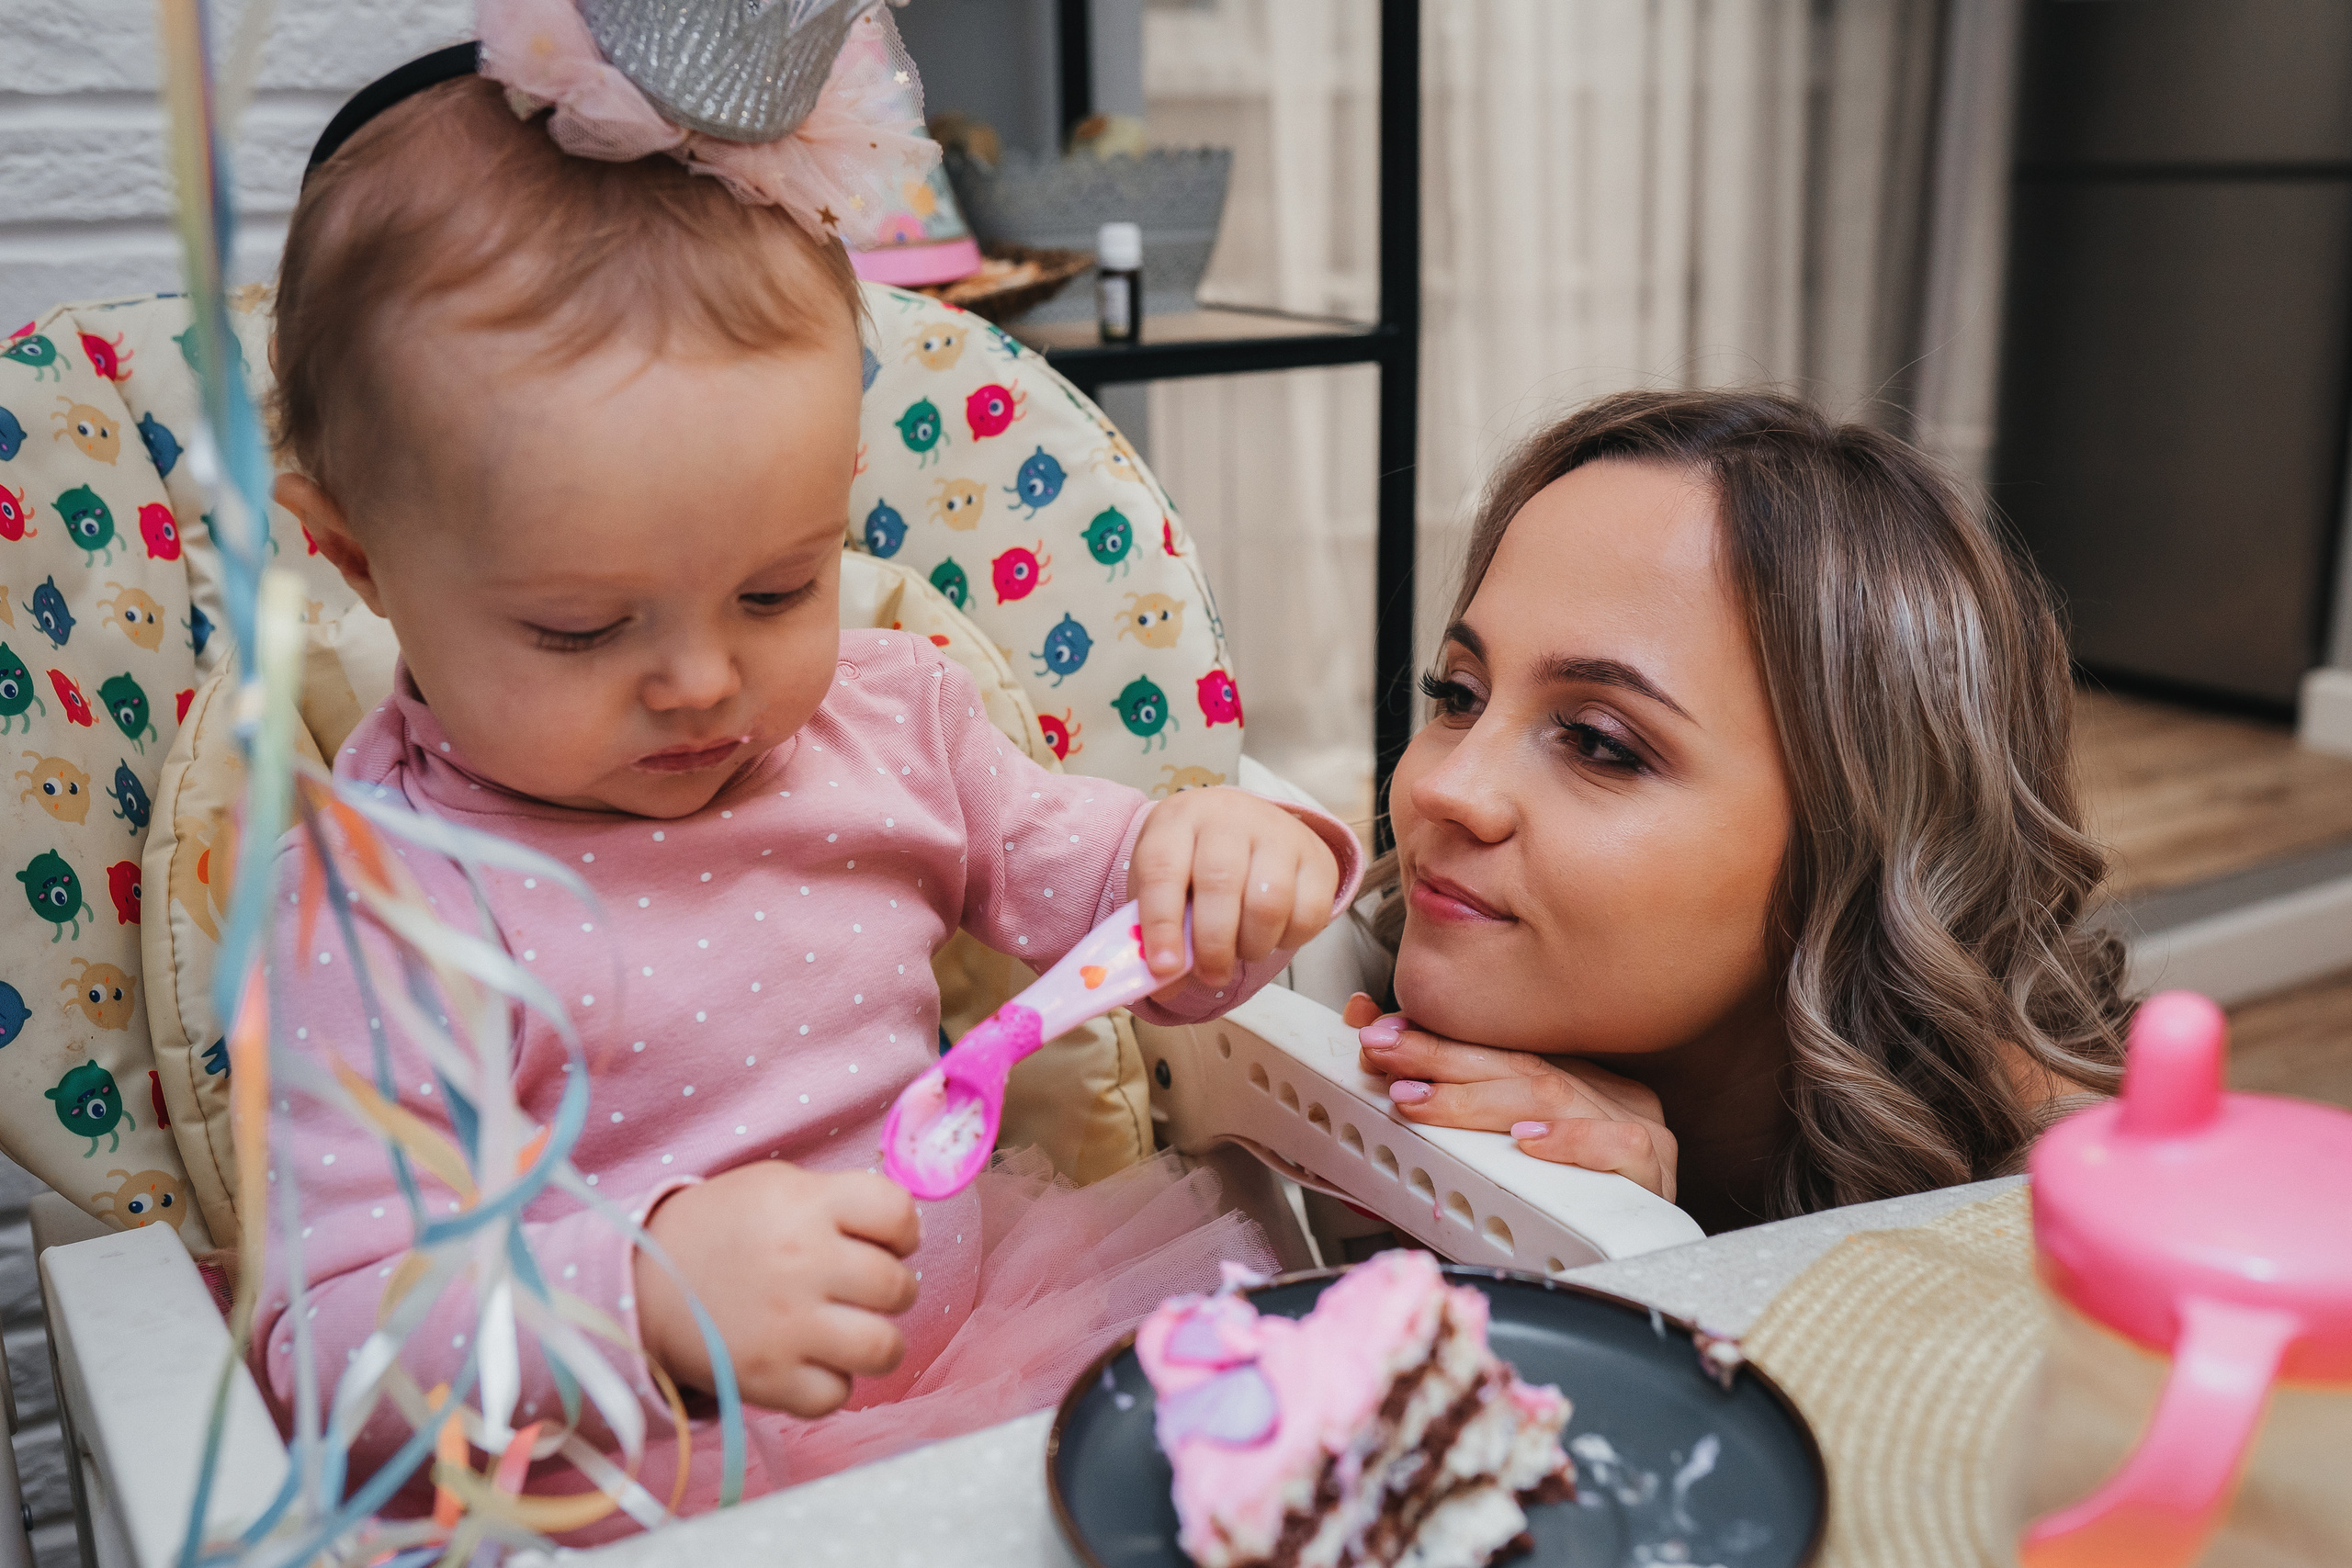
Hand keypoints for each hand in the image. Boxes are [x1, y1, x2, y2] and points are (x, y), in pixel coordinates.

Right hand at [633, 1162, 920, 1415]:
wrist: (646, 1278)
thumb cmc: (728, 1228)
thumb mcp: (780, 1186)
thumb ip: (842, 1202)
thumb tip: (907, 1232)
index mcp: (806, 1204)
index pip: (897, 1211)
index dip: (904, 1229)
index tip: (889, 1240)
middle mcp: (802, 1262)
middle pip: (897, 1286)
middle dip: (893, 1289)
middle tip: (866, 1290)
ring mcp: (786, 1325)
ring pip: (882, 1348)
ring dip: (878, 1342)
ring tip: (855, 1332)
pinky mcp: (767, 1378)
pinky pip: (836, 1395)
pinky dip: (831, 1383)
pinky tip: (812, 1362)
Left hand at [1129, 787, 1340, 991]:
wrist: (1244, 825)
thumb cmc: (1194, 863)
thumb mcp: (1163, 886)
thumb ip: (1156, 934)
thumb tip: (1164, 985)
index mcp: (1178, 820)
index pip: (1163, 868)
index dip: (1161, 923)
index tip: (1164, 967)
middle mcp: (1229, 818)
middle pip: (1220, 883)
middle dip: (1212, 944)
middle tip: (1210, 975)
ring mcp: (1277, 833)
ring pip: (1269, 901)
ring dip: (1252, 945)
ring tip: (1241, 951)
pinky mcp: (1317, 857)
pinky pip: (1310, 912)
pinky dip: (1288, 940)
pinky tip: (1271, 936)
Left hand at [1343, 993, 1678, 1202]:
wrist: (1619, 1295)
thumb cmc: (1544, 1227)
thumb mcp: (1471, 1176)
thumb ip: (1424, 1123)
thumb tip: (1363, 1041)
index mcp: (1570, 1084)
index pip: (1496, 1047)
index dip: (1434, 1038)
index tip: (1376, 1031)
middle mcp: (1603, 1097)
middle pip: (1516, 1063)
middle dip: (1439, 1057)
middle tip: (1382, 1054)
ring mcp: (1634, 1128)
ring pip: (1552, 1095)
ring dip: (1476, 1098)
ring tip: (1422, 1101)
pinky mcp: (1653, 1173)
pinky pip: (1619, 1146)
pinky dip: (1570, 1142)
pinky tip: (1527, 1142)